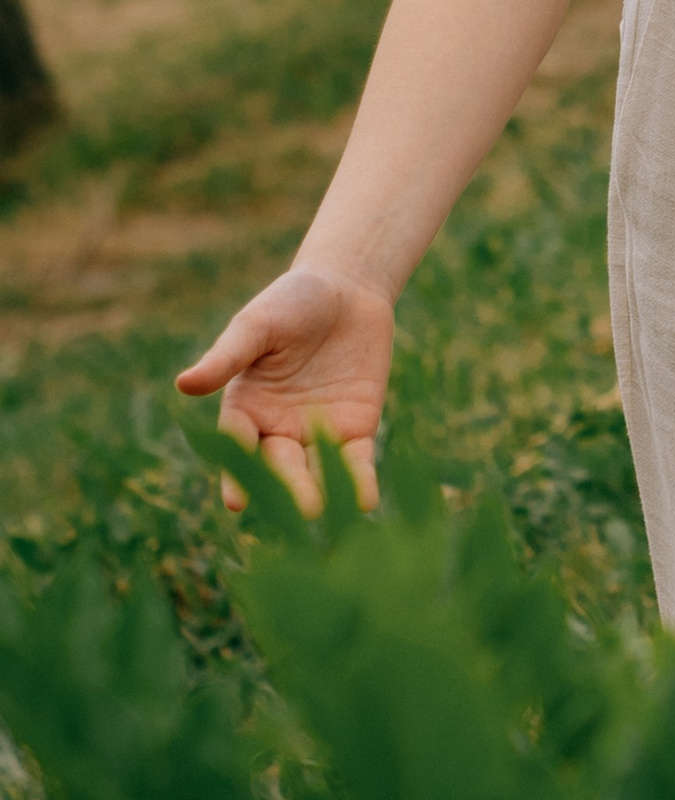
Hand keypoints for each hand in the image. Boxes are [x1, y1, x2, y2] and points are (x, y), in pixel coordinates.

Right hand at [175, 263, 395, 514]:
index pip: (238, 446)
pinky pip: (357, 460)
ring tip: (327, 511)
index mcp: (246, 408)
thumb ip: (228, 357)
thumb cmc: (291, 302)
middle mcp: (278, 429)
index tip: (237, 501)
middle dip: (288, 486)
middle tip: (300, 507)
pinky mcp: (357, 428)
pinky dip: (361, 479)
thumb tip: (184, 384)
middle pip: (280, 464)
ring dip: (323, 490)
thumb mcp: (258, 325)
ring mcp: (318, 432)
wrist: (347, 289)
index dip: (238, 473)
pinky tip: (367, 500)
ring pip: (317, 469)